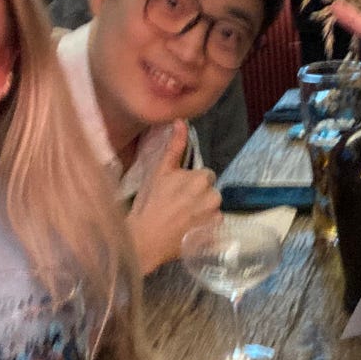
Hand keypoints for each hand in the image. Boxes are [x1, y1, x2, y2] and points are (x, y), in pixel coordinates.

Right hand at [128, 121, 221, 273]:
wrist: (145, 238)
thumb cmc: (150, 203)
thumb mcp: (160, 171)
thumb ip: (175, 146)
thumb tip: (181, 121)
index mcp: (202, 178)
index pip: (204, 176)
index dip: (190, 184)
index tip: (177, 192)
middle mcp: (213, 196)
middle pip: (210, 193)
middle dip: (198, 197)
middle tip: (178, 206)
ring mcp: (215, 217)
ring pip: (213, 209)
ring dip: (203, 213)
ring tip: (182, 220)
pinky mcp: (215, 234)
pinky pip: (215, 227)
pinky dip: (205, 228)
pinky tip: (189, 230)